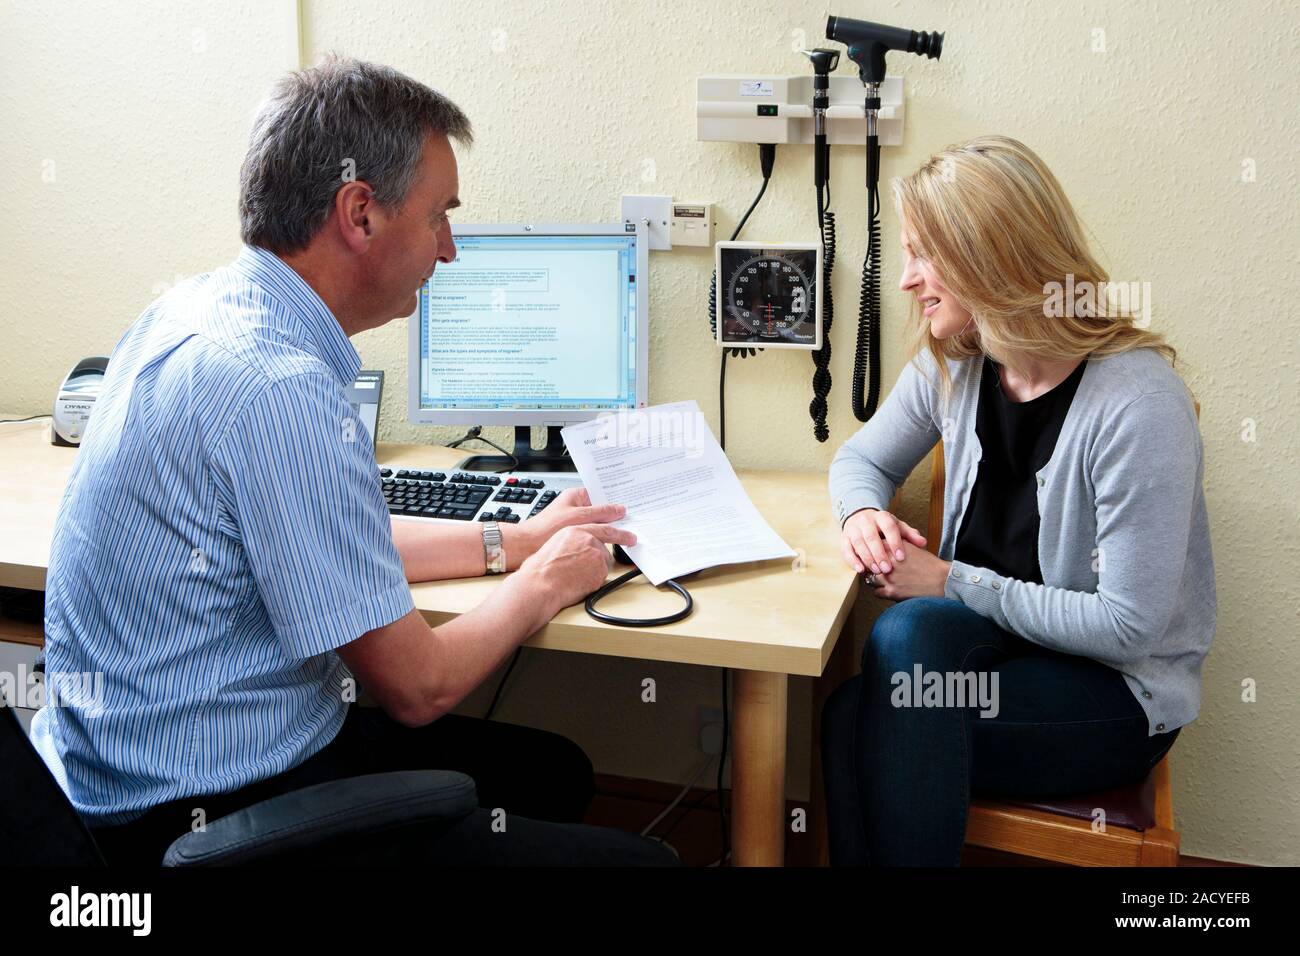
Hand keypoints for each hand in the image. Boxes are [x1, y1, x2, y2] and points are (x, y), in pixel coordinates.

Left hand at [504, 487, 626, 570]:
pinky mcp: (576, 535)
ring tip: (625, 531)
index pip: (602, 493)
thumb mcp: (578, 517)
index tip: (632, 504)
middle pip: (603, 509)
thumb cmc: (545, 527)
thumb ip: (600, 513)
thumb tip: (619, 510)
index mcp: (577, 495)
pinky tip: (611, 542)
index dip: (617, 498)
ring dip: (610, 528)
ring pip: (599, 523)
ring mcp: (577, 521)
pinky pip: (594, 533)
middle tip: (633, 519)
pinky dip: (603, 537)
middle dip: (616, 515)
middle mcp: (577, 506)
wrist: (526, 546)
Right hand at [514, 523, 637, 618]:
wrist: (540, 584)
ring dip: (594, 571)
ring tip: (575, 577)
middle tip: (621, 548)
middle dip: (607, 553)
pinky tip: (578, 583)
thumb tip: (573, 549)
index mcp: (574, 530)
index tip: (629, 535)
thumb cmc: (540, 569)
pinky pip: (601, 578)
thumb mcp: (552, 545)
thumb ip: (569, 543)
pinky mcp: (600, 571)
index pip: (602, 529)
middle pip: (604, 549)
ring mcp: (596, 555)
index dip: (617, 532)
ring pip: (603, 565)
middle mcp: (588, 540)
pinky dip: (593, 582)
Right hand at [841, 507, 926, 575]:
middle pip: (871, 536)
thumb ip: (910, 534)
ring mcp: (853, 529)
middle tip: (887, 569)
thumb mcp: (897, 526)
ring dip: (867, 558)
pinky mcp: (844, 538)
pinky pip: (846, 549)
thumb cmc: (882, 526)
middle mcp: (866, 521)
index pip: (889, 527)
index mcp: (882, 517)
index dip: (895, 542)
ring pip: (858, 543)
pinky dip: (852, 560)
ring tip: (876, 571)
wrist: (860, 516)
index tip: (901, 557)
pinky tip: (860, 570)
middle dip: (879, 553)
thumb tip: (923, 543)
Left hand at [867, 540, 950, 600]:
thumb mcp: (912, 548)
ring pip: (869, 577)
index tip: (872, 555)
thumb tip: (880, 546)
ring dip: (874, 579)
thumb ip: (895, 546)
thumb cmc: (929, 565)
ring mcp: (888, 577)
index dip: (872, 551)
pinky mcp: (891, 591)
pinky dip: (880, 591)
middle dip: (871, 565)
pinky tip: (888, 589)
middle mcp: (889, 560)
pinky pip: (875, 592)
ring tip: (882, 579)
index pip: (873, 546)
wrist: (942, 581)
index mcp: (894, 547)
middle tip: (874, 568)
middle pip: (868, 562)